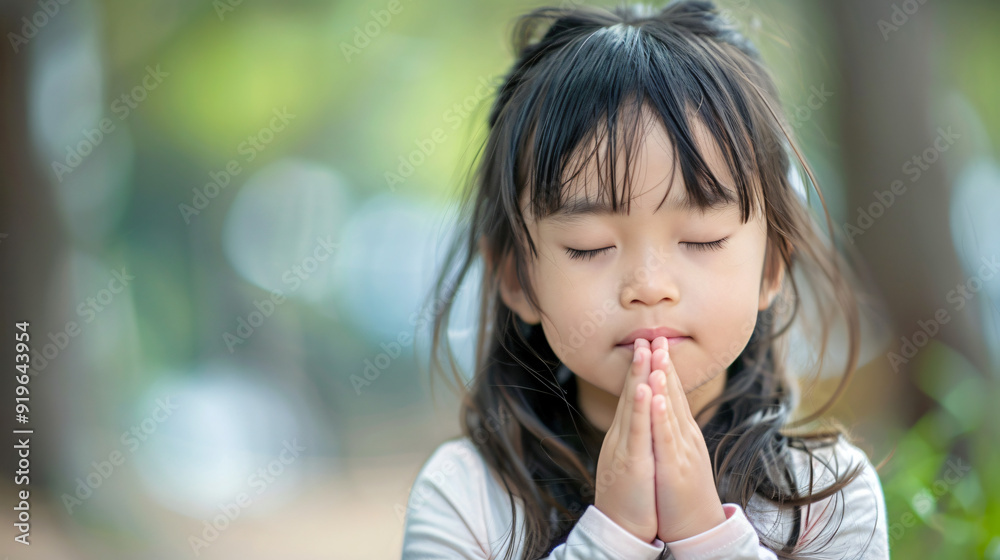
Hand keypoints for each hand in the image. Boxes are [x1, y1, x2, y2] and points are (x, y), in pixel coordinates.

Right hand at [593, 338, 657, 543]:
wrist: (620, 527)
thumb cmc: (630, 497)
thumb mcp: (632, 460)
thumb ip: (636, 437)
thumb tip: (641, 419)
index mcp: (626, 434)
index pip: (634, 395)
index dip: (641, 370)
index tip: (649, 345)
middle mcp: (622, 435)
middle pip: (631, 392)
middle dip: (640, 363)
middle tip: (646, 334)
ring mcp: (625, 446)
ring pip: (633, 405)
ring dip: (639, 376)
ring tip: (645, 350)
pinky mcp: (631, 461)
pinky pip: (637, 431)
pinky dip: (641, 408)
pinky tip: (645, 388)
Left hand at [648, 336, 726, 542]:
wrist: (698, 527)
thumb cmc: (683, 493)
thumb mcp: (677, 455)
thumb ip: (671, 433)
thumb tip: (664, 412)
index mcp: (682, 433)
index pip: (673, 394)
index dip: (663, 367)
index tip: (655, 342)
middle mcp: (685, 436)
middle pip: (673, 394)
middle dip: (663, 364)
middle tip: (657, 335)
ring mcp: (682, 449)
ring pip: (670, 409)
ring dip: (663, 381)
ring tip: (656, 355)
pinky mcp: (675, 466)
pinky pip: (666, 437)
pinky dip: (661, 415)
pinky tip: (656, 397)